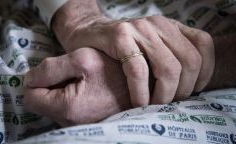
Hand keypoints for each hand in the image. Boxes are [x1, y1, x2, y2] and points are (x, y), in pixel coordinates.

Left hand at [24, 48, 130, 125]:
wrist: (140, 84)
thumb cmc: (113, 69)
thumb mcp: (81, 59)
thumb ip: (49, 69)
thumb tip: (28, 80)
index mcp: (67, 107)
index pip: (30, 97)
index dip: (37, 80)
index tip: (51, 72)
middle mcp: (71, 122)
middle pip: (43, 103)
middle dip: (52, 86)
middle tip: (72, 75)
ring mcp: (78, 125)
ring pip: (55, 107)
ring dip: (63, 92)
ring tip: (83, 82)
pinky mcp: (85, 124)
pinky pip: (67, 110)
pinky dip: (72, 98)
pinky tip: (87, 90)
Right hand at [53, 7, 214, 105]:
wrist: (87, 33)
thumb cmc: (119, 48)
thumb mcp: (150, 48)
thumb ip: (169, 59)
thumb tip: (188, 88)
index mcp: (170, 26)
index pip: (204, 44)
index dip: (205, 72)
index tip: (193, 91)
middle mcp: (159, 24)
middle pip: (189, 61)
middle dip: (182, 90)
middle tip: (168, 103)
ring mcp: (140, 29)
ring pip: (168, 68)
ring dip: (163, 95)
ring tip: (153, 105)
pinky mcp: (120, 37)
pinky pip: (139, 71)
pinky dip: (140, 92)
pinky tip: (138, 102)